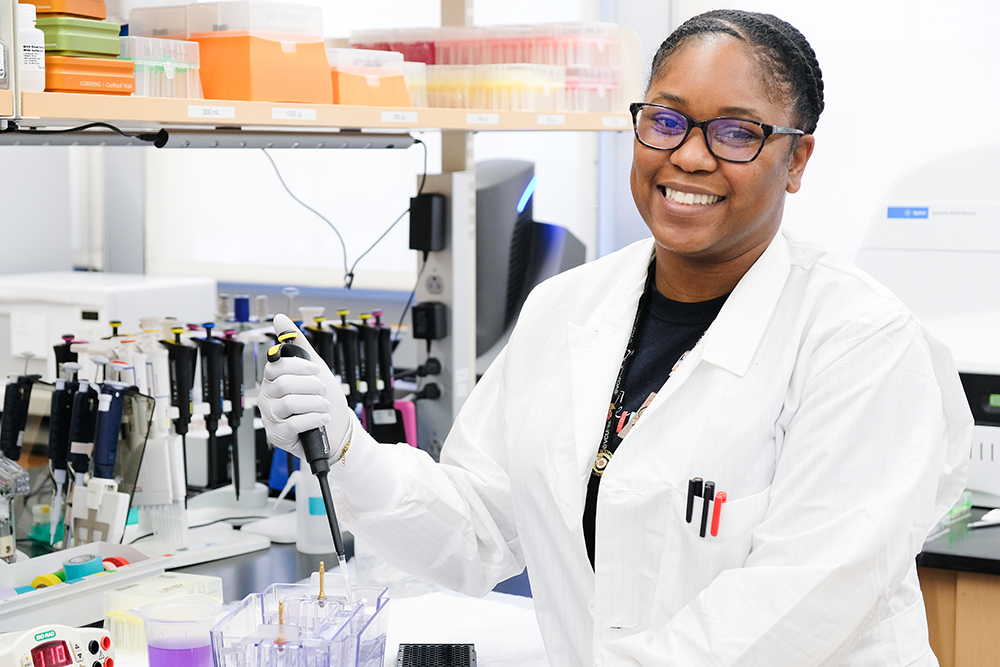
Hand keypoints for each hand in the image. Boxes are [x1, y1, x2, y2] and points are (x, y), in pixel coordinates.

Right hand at [258, 314, 351, 458]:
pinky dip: (314, 419)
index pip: (276, 366)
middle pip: (283, 383)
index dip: (299, 366)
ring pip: (289, 403)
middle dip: (311, 386)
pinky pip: (294, 423)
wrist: (338, 430)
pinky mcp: (277, 435)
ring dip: (315, 404)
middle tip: (322, 392)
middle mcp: (267, 397)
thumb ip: (298, 344)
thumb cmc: (324, 399)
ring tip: (324, 406)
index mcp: (273, 379)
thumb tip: (280, 318)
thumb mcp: (315, 368)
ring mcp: (271, 417)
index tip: (315, 370)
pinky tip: (322, 418)